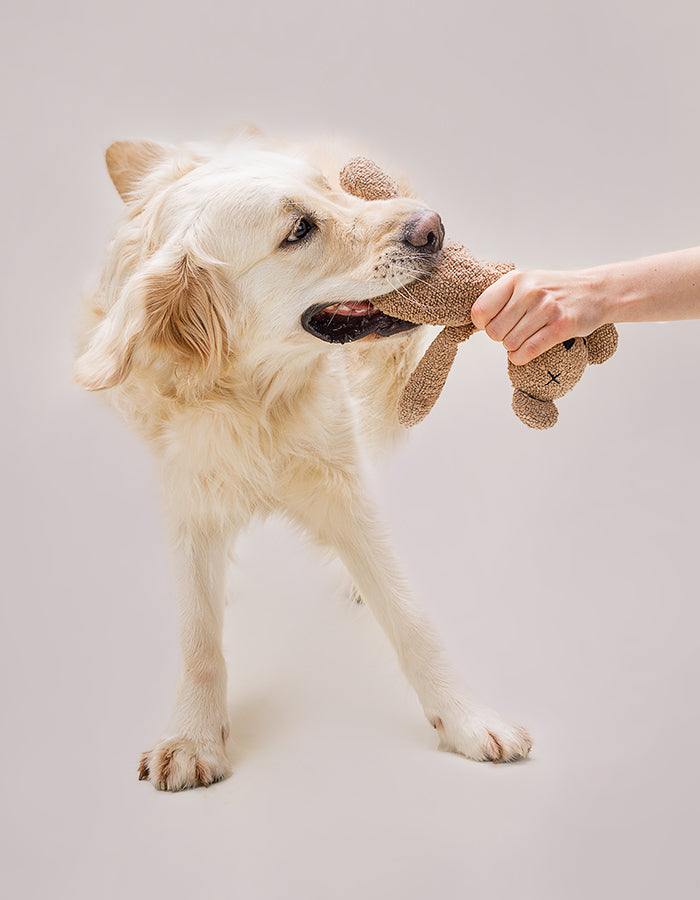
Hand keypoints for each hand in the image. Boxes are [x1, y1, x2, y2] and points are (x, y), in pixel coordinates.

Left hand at [471, 269, 607, 364]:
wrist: (596, 292)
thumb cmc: (555, 291)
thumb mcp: (527, 283)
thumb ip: (503, 298)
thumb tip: (479, 324)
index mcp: (516, 279)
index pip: (480, 312)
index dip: (483, 325)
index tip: (496, 324)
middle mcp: (530, 291)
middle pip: (494, 333)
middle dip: (502, 338)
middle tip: (516, 333)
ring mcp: (547, 308)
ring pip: (510, 344)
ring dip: (514, 349)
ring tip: (527, 338)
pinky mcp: (561, 326)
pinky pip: (528, 351)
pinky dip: (522, 358)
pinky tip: (526, 353)